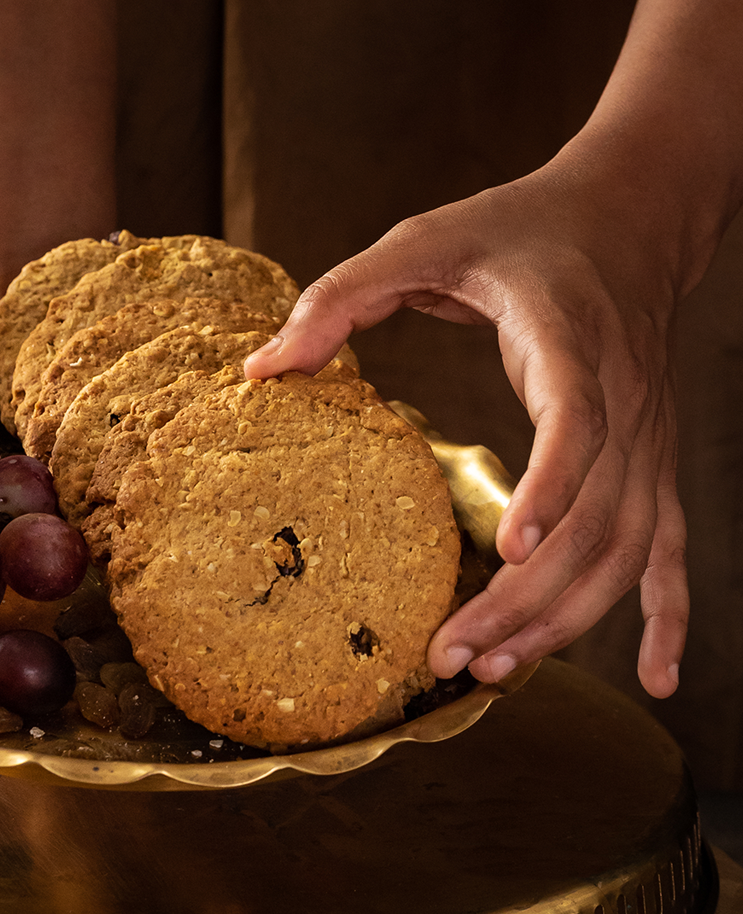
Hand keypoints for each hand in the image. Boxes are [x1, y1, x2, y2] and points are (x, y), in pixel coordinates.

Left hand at [244, 166, 686, 697]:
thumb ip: (340, 296)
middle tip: (454, 655)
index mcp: (569, 337)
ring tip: (495, 669)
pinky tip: (659, 678)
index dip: (552, 486)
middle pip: (596, 518)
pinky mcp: (651, 459)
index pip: (579, 420)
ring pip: (626, 550)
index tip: (511, 550)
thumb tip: (261, 370)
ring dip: (568, 620)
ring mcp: (648, 438)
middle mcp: (624, 398)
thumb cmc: (520, 229)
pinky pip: (671, 549)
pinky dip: (669, 617)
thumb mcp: (423, 240)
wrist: (629, 216)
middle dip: (529, 598)